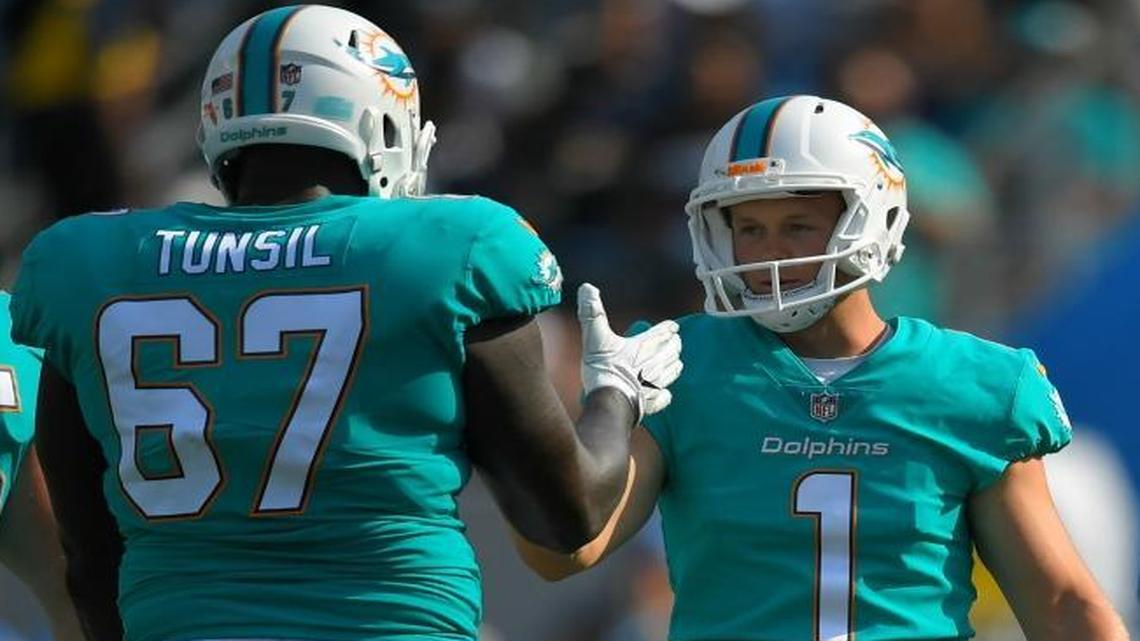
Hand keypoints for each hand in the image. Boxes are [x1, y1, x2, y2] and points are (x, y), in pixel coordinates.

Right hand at [577, 283, 681, 418]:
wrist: (609, 402)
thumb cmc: (603, 369)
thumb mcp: (594, 337)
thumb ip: (592, 313)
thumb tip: (587, 288)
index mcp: (643, 346)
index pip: (662, 333)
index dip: (668, 329)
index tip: (674, 327)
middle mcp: (654, 364)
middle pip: (671, 351)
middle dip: (674, 345)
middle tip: (675, 342)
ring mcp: (655, 384)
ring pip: (672, 372)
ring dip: (674, 365)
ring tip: (675, 362)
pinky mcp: (653, 402)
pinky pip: (665, 396)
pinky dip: (666, 393)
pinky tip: (664, 392)